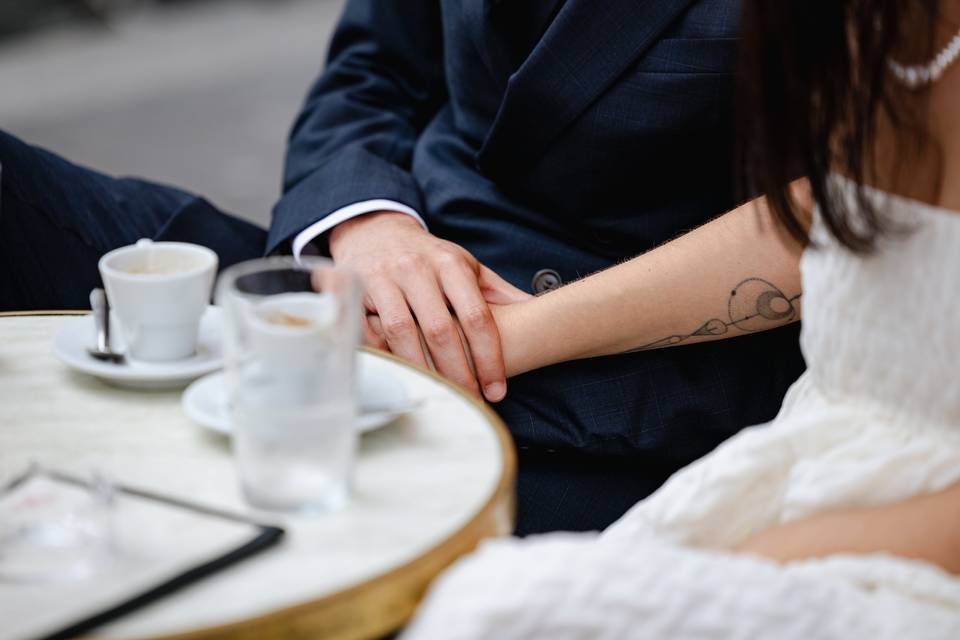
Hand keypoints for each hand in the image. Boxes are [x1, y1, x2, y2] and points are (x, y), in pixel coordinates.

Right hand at [328, 211, 530, 400]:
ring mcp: (381, 280)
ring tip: (440, 395)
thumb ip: (498, 292)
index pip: (476, 315)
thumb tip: (537, 311)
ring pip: (403, 335)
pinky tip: (404, 378)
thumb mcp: (465, 265)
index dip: (489, 356)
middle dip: (458, 372)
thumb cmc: (427, 257)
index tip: (497, 388)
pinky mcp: (354, 293)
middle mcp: (415, 269)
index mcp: (449, 263)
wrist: (374, 232)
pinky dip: (386, 359)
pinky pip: (368, 333)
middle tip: (471, 400)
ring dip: (423, 370)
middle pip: (440, 330)